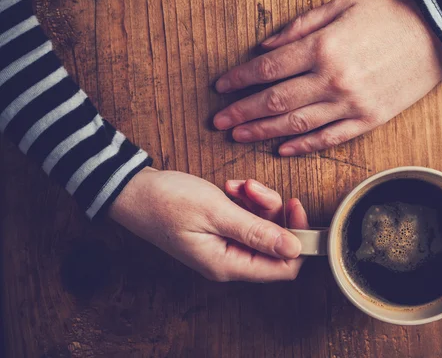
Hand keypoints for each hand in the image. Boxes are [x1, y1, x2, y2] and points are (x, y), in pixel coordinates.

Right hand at [109, 168, 308, 281]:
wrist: (132, 190)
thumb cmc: (166, 201)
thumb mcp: (216, 211)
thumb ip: (257, 231)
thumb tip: (294, 248)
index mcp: (228, 264)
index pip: (284, 268)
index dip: (296, 239)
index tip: (294, 207)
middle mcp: (228, 260)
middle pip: (274, 243)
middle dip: (272, 210)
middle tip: (254, 188)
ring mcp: (223, 246)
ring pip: (261, 226)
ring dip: (257, 201)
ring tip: (238, 185)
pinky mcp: (219, 231)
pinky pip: (246, 218)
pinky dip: (244, 199)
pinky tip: (230, 187)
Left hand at [213, 0, 441, 155]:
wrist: (437, 33)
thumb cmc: (386, 15)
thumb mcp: (339, 7)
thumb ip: (298, 28)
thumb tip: (264, 48)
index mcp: (322, 48)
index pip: (268, 69)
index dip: (240, 80)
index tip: (221, 88)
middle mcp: (332, 80)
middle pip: (275, 101)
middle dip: (242, 112)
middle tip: (218, 122)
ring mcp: (351, 104)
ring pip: (297, 124)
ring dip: (263, 132)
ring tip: (239, 136)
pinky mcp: (368, 120)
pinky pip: (329, 138)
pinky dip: (303, 146)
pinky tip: (282, 150)